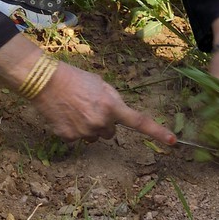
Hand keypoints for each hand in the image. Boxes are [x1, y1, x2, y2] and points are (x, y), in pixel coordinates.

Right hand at [32, 62, 175, 146]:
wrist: (45, 81)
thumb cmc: (74, 78)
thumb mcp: (100, 84)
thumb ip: (112, 100)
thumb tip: (116, 116)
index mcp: (111, 106)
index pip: (139, 122)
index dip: (157, 132)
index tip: (173, 142)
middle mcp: (101, 122)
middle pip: (110, 132)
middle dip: (104, 122)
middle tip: (89, 107)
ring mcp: (84, 132)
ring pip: (93, 137)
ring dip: (88, 127)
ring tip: (74, 109)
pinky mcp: (68, 137)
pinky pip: (76, 138)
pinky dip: (72, 129)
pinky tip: (64, 115)